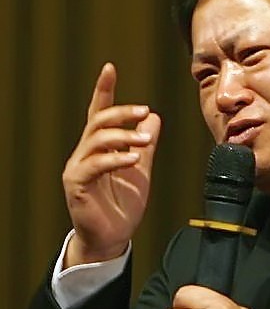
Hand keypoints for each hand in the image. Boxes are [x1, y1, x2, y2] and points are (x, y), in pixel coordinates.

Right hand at [62, 63, 160, 265]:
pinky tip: (134, 159)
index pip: (99, 113)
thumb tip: (153, 118)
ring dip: (122, 136)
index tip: (110, 69)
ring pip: (96, 140)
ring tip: (145, 140)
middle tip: (144, 111)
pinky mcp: (76, 185)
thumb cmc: (122, 206)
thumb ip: (145, 145)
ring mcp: (78, 169)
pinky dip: (114, 159)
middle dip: (121, 113)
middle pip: (98, 121)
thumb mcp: (141, 170)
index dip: (104, 91)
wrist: (112, 239)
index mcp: (99, 149)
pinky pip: (94, 165)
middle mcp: (85, 154)